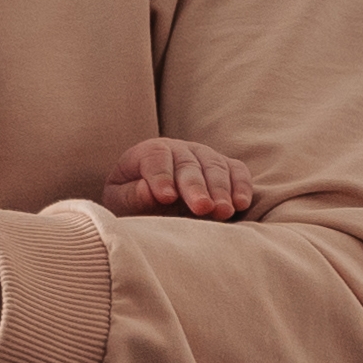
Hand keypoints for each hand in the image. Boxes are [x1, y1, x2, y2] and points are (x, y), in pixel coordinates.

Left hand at [102, 135, 255, 219]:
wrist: (150, 204)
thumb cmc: (133, 202)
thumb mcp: (121, 201)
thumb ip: (132, 195)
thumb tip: (150, 191)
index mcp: (149, 153)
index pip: (155, 157)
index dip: (161, 176)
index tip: (166, 198)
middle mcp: (179, 150)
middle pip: (188, 164)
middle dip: (196, 187)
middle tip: (202, 207)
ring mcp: (204, 156)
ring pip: (215, 167)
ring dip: (221, 190)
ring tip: (222, 211)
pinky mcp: (225, 168)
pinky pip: (237, 171)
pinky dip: (242, 186)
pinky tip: (241, 204)